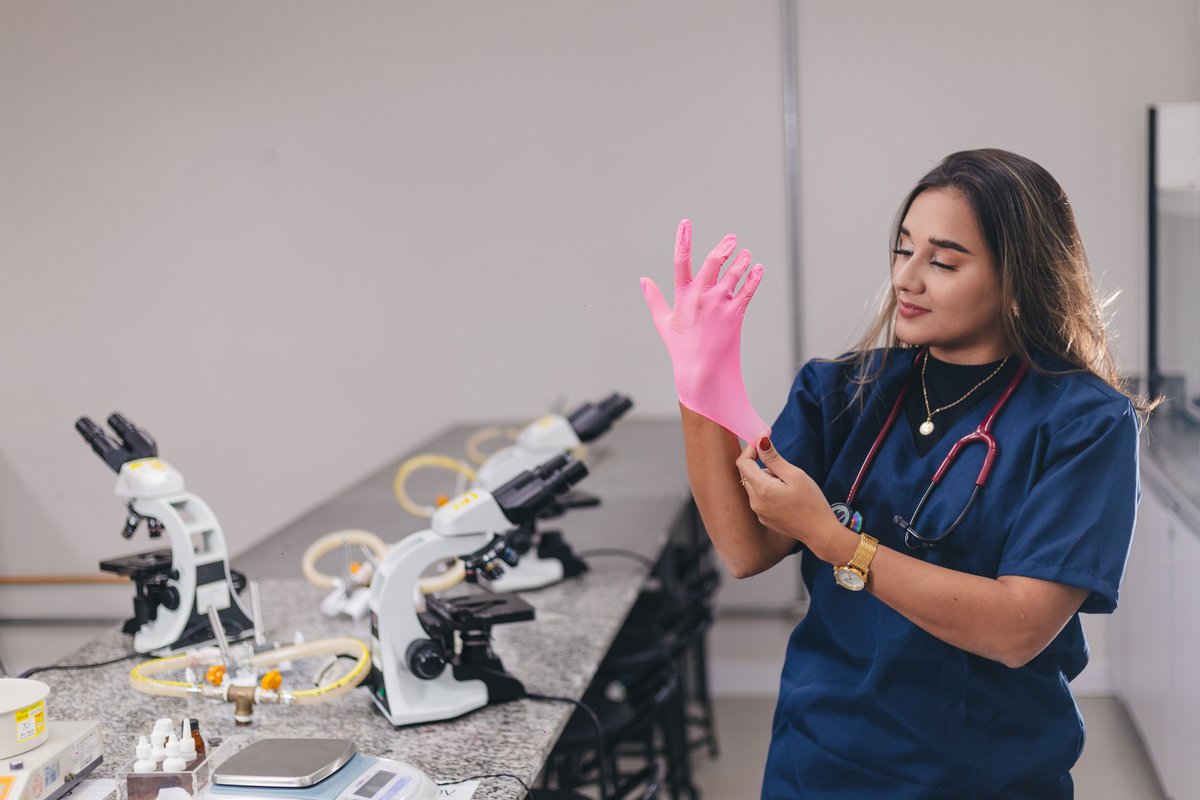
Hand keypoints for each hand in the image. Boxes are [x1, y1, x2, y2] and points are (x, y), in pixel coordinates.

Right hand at [641, 219, 769, 442]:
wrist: (702, 373)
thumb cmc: (681, 349)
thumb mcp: (662, 323)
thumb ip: (653, 299)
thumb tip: (643, 280)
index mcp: (682, 297)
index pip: (681, 262)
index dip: (683, 240)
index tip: (685, 223)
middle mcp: (701, 297)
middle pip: (713, 262)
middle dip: (724, 247)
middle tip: (732, 239)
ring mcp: (719, 304)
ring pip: (734, 273)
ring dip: (742, 261)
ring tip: (746, 255)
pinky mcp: (735, 314)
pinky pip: (748, 289)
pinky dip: (755, 277)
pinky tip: (758, 268)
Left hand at [735, 437, 841, 559]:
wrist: (820, 532)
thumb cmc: (812, 503)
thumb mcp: (795, 475)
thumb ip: (773, 458)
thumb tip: (760, 442)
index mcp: (761, 489)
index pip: (743, 463)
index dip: (750, 449)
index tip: (762, 442)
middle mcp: (755, 502)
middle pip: (748, 474)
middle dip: (762, 466)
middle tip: (784, 471)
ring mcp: (758, 512)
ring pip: (754, 486)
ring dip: (766, 480)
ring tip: (789, 487)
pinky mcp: (764, 519)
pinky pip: (759, 499)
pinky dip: (768, 492)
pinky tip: (787, 498)